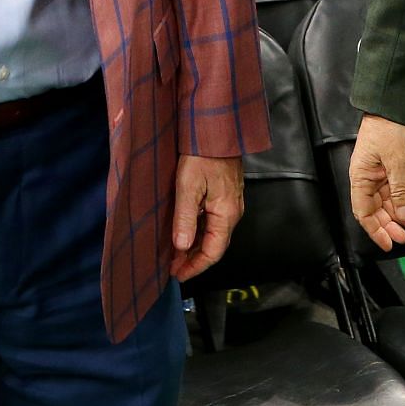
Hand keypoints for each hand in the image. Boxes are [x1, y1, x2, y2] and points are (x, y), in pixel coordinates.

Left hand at [170, 155, 245, 282]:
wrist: (216, 130)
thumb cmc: (202, 155)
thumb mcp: (188, 187)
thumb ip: (185, 218)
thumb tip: (182, 247)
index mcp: (227, 214)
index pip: (213, 252)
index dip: (195, 267)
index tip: (178, 275)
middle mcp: (232, 212)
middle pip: (214, 245)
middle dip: (193, 259)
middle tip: (172, 267)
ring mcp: (230, 203)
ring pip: (212, 234)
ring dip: (194, 245)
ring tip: (174, 252)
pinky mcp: (224, 195)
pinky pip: (212, 221)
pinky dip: (197, 231)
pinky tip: (183, 231)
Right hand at [349, 114, 404, 250]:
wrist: (394, 105)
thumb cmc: (389, 129)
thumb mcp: (397, 161)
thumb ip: (400, 190)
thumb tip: (404, 215)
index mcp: (360, 177)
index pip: (363, 212)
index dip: (375, 230)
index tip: (389, 244)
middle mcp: (366, 178)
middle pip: (374, 210)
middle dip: (389, 225)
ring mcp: (378, 173)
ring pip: (386, 202)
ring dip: (398, 213)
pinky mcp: (389, 168)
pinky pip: (395, 191)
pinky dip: (404, 200)